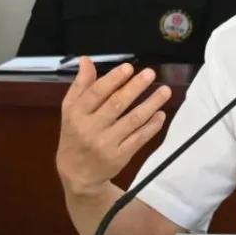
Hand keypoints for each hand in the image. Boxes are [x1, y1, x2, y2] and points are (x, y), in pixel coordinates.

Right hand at [56, 58, 170, 195]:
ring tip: (165, 91)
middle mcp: (90, 128)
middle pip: (116, 105)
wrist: (77, 174)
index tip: (129, 68)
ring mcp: (106, 144)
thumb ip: (81, 85)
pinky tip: (161, 114)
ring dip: (150, 104)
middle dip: (135, 87)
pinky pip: (139, 138)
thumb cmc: (74, 135)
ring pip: (132, 121)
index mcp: (76, 114)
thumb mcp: (70, 110)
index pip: (96, 94)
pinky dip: (152, 126)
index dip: (113, 80)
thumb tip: (86, 60)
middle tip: (151, 73)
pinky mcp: (120, 156)